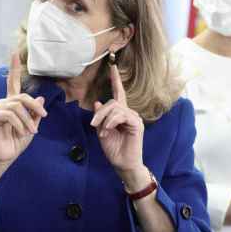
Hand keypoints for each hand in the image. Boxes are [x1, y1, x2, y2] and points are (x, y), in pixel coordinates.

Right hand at [0, 53, 47, 170]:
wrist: (4, 157)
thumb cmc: (16, 142)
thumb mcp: (32, 127)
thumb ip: (35, 113)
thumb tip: (41, 98)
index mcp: (11, 104)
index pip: (12, 82)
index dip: (13, 68)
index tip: (15, 53)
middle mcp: (2, 103)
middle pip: (22, 96)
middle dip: (35, 106)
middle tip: (44, 116)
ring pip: (17, 106)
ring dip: (28, 120)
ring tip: (31, 131)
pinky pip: (10, 114)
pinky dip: (20, 124)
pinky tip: (22, 132)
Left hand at [91, 64, 146, 188]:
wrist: (123, 165)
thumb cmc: (114, 149)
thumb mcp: (102, 131)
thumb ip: (100, 117)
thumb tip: (97, 101)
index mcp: (120, 114)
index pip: (118, 93)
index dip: (115, 80)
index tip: (113, 66)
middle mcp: (129, 113)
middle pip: (112, 102)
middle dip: (100, 112)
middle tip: (93, 125)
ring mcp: (134, 118)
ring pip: (115, 108)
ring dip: (104, 119)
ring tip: (101, 132)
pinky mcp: (136, 124)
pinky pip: (121, 116)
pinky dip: (111, 122)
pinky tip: (108, 130)